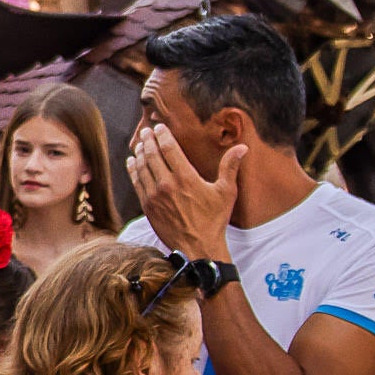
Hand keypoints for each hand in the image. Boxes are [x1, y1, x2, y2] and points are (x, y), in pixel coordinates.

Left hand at [125, 122, 241, 262]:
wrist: (198, 247)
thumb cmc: (214, 219)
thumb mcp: (226, 192)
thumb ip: (230, 167)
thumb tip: (242, 147)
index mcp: (185, 177)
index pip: (169, 148)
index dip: (162, 135)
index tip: (159, 127)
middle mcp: (167, 184)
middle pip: (152, 154)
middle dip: (148, 140)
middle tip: (146, 130)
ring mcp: (154, 195)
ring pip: (142, 167)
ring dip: (140, 153)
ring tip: (139, 143)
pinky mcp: (147, 206)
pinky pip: (137, 182)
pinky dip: (133, 170)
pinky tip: (132, 161)